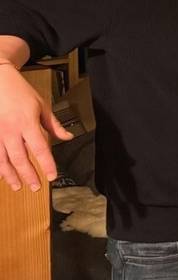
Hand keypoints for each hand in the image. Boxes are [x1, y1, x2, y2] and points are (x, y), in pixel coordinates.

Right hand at [0, 61, 72, 190]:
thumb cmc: (20, 92)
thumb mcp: (42, 106)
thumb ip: (54, 125)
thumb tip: (67, 138)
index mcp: (27, 123)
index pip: (39, 149)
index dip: (46, 164)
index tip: (52, 176)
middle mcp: (11, 130)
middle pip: (19, 158)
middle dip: (28, 174)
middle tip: (36, 187)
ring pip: (2, 159)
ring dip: (10, 175)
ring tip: (17, 187)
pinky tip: (1, 175)